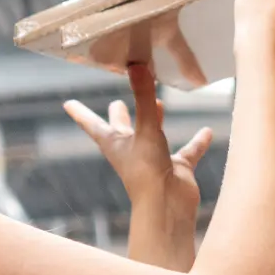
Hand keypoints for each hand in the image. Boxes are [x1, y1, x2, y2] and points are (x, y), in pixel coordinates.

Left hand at [64, 60, 214, 216]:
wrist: (167, 208)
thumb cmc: (147, 173)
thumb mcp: (146, 129)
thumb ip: (143, 97)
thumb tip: (137, 66)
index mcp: (115, 144)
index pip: (93, 124)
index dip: (80, 113)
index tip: (67, 104)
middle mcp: (132, 151)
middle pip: (122, 129)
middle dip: (119, 116)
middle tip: (116, 103)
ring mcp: (154, 160)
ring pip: (153, 136)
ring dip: (155, 120)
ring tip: (160, 103)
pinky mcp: (176, 168)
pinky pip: (188, 151)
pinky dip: (196, 142)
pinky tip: (206, 131)